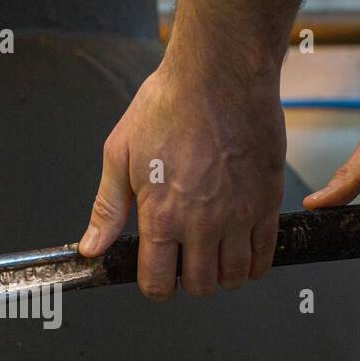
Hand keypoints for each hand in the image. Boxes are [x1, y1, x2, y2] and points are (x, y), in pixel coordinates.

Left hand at [79, 65, 286, 297]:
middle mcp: (202, 225)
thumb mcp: (120, 154)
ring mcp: (239, 216)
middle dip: (189, 281)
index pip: (158, 283)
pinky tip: (243, 252)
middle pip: (200, 285)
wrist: (220, 74)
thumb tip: (91, 247)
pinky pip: (266, 253)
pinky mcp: (267, 201)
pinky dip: (255, 263)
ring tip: (214, 255)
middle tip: (186, 260)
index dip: (155, 286)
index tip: (157, 274)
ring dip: (223, 274)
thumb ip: (107, 208)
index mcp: (161, 217)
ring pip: (234, 276)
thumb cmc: (168, 105)